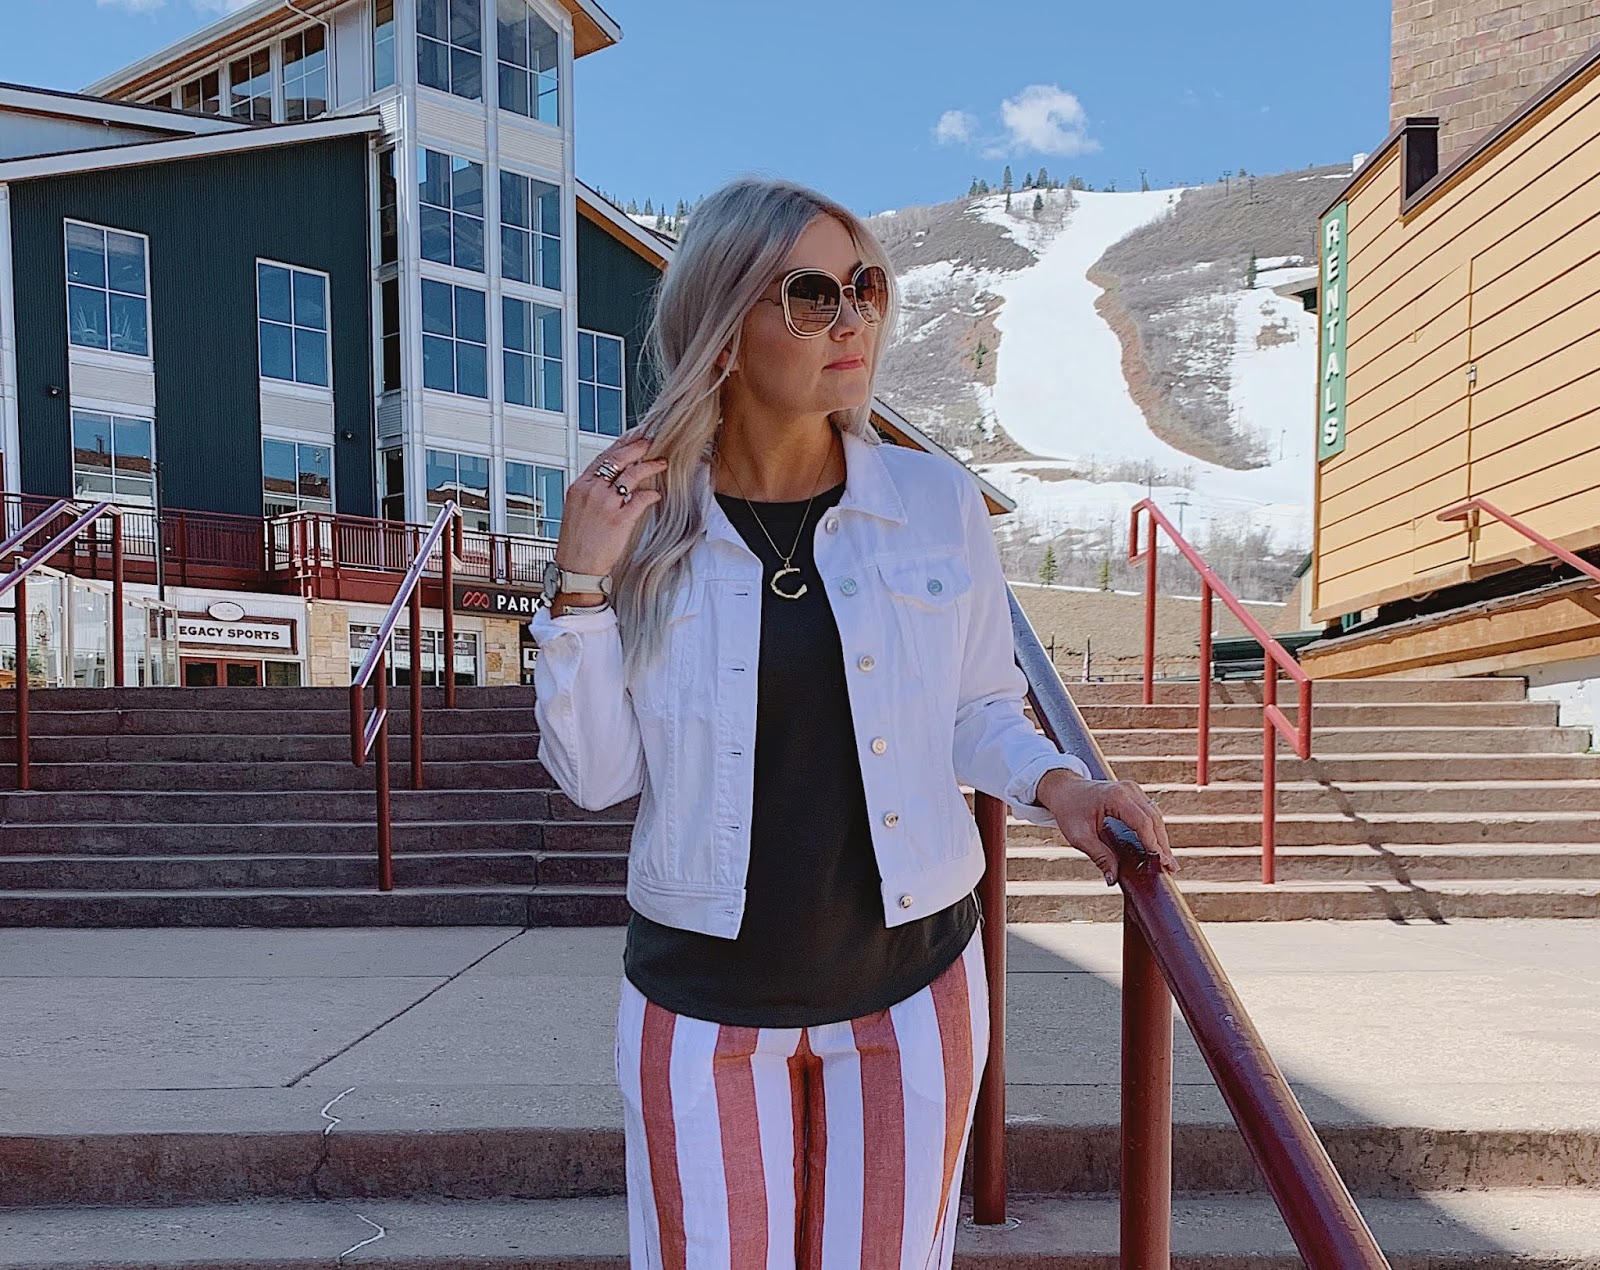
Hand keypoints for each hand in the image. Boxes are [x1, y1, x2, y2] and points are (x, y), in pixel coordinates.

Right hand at [554, 430, 668, 577]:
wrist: (576, 567)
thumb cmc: (577, 542)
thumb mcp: (577, 509)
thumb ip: (592, 491)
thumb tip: (610, 480)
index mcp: (580, 486)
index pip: (603, 457)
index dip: (621, 445)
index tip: (632, 438)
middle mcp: (592, 491)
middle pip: (618, 459)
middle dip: (637, 447)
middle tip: (650, 443)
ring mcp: (606, 504)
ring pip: (632, 475)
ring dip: (650, 466)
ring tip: (660, 463)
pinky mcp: (619, 519)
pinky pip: (641, 499)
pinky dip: (651, 494)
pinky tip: (656, 495)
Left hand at [1034, 769, 1177, 886]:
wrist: (1064, 790)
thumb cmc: (1069, 811)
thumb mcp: (1078, 836)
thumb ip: (1099, 856)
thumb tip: (1113, 880)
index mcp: (1115, 796)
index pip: (1142, 822)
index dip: (1153, 844)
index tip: (1161, 863)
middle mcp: (1128, 790)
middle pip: (1154, 819)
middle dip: (1162, 845)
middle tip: (1171, 868)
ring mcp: (1133, 790)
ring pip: (1155, 816)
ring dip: (1162, 839)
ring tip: (1168, 862)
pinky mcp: (1134, 794)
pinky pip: (1150, 814)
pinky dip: (1155, 831)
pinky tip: (1158, 848)